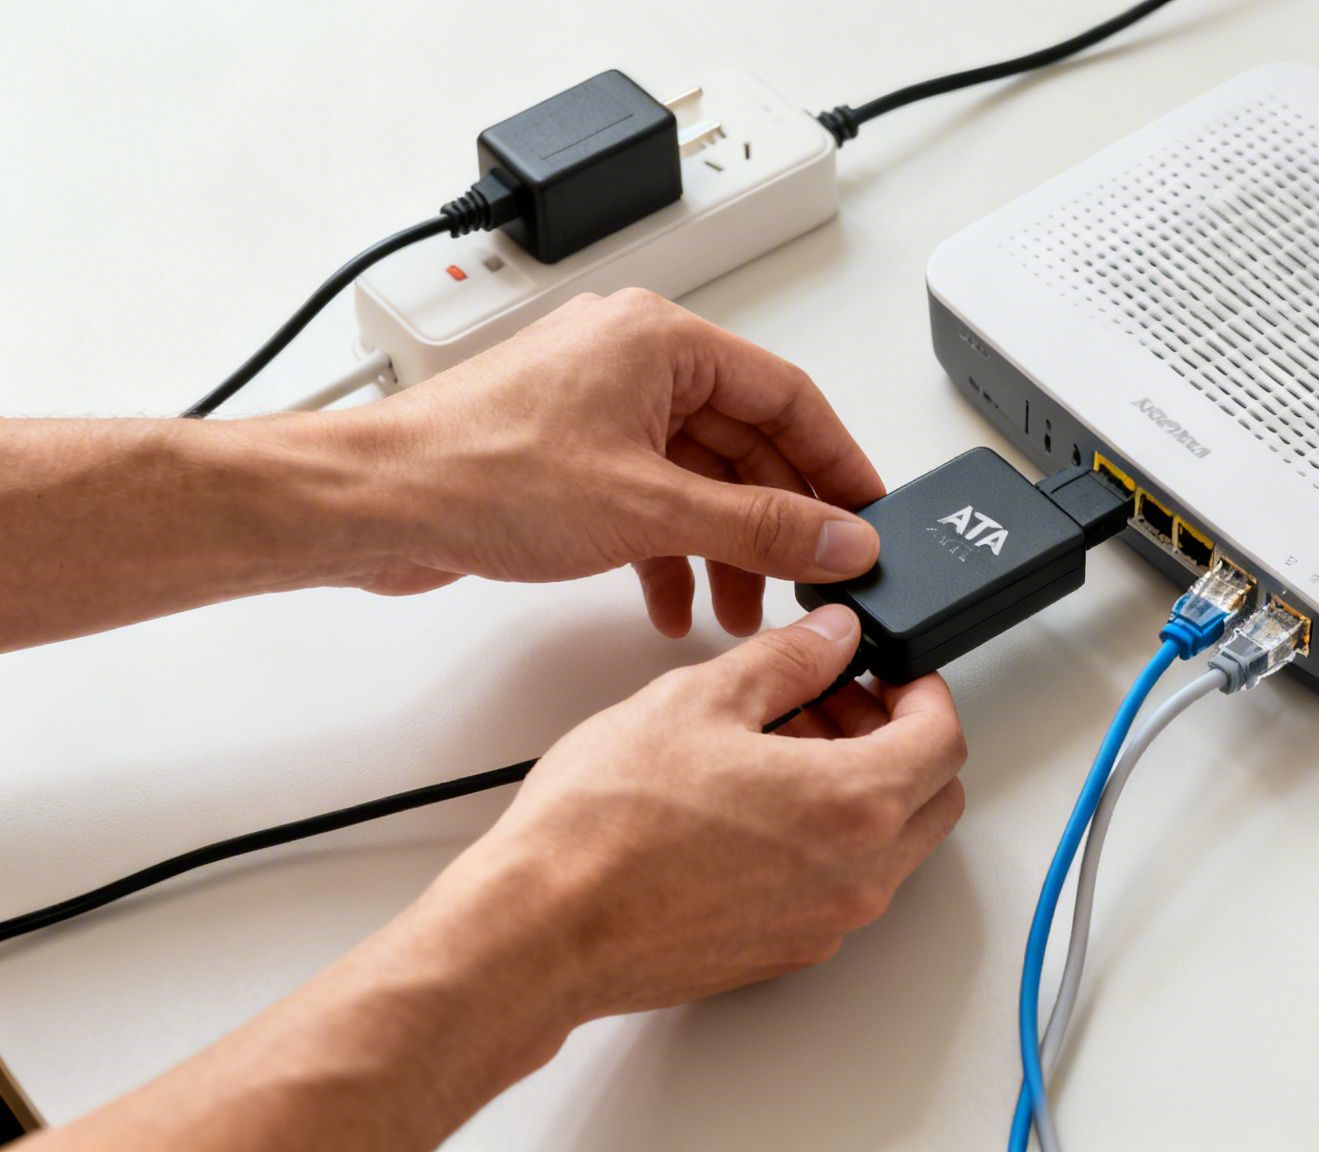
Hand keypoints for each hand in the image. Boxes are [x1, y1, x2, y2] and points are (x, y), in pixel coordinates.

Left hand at [344, 289, 886, 634]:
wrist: (370, 506)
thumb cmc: (474, 473)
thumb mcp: (651, 508)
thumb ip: (762, 527)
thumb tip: (842, 537)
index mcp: (660, 340)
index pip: (787, 394)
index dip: (838, 461)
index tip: (869, 515)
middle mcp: (632, 361)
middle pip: (746, 442)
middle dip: (777, 522)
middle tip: (814, 577)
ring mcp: (599, 407)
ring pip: (699, 478)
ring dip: (725, 547)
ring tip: (741, 609)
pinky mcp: (570, 454)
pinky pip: (652, 499)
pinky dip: (672, 550)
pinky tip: (673, 602)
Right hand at [425, 604, 967, 1017]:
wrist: (539, 930)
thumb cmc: (603, 828)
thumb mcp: (699, 700)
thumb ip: (787, 660)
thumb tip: (830, 639)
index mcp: (853, 804)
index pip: (944, 738)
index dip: (923, 689)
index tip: (890, 671)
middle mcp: (857, 876)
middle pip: (932, 798)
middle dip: (899, 739)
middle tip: (835, 701)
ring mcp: (824, 924)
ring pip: (888, 846)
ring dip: (860, 788)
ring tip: (778, 745)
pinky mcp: (785, 952)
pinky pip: (838, 885)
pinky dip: (825, 838)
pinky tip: (754, 804)